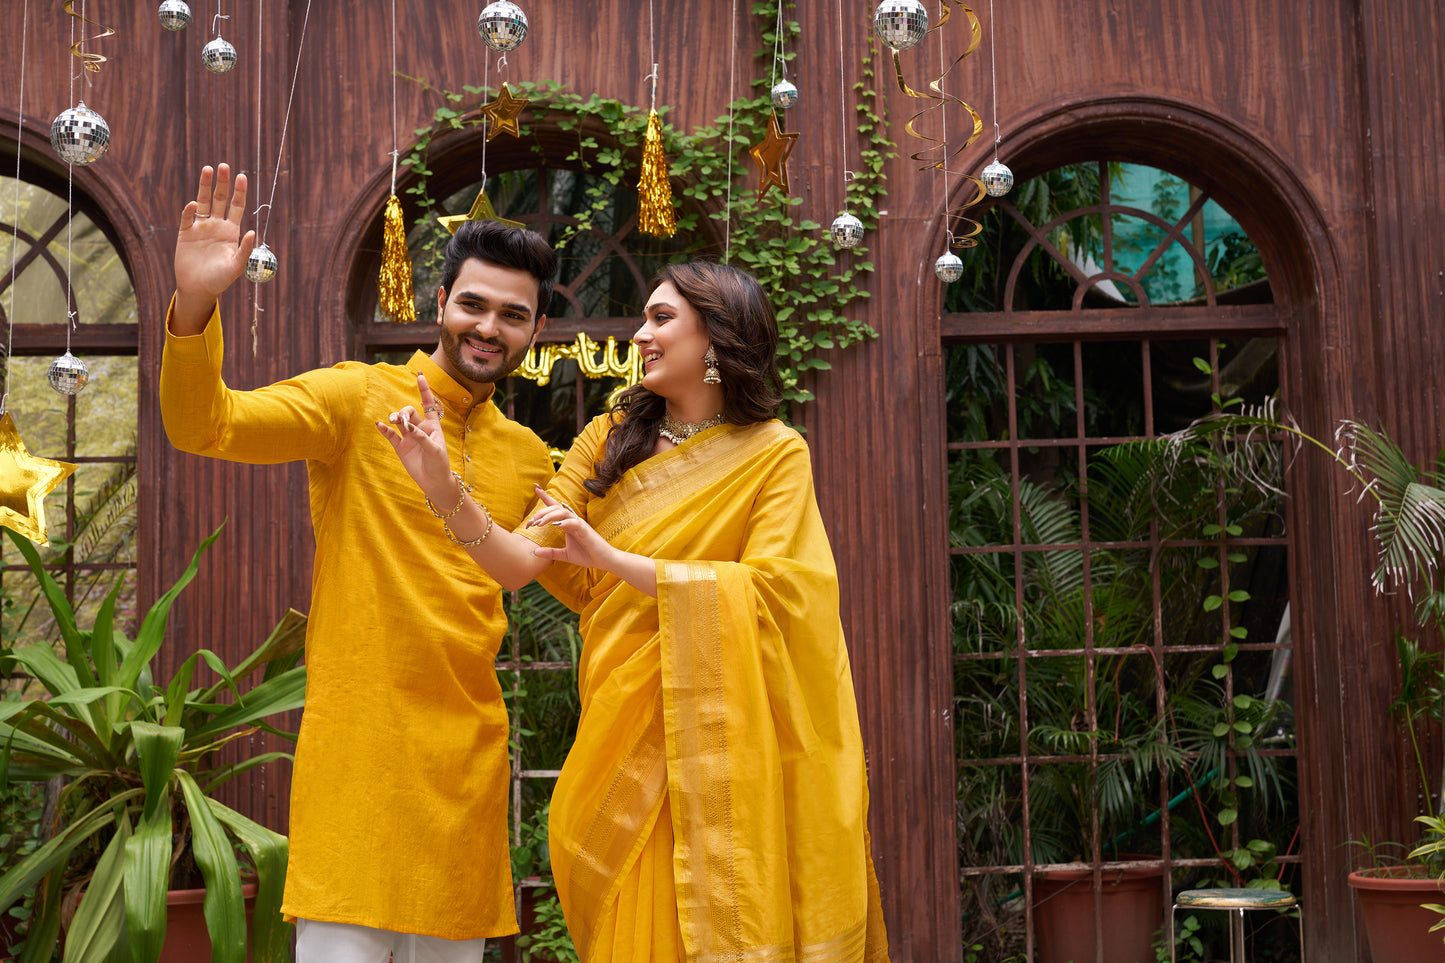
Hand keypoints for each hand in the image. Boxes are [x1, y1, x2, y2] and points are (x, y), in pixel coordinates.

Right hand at [172, 164, 255, 332]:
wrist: (198, 289)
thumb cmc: (220, 280)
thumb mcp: (236, 267)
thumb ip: (244, 251)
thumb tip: (252, 233)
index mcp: (231, 231)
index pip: (237, 206)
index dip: (240, 191)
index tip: (242, 176)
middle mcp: (216, 225)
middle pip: (220, 199)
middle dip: (222, 183)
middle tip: (224, 166)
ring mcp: (200, 227)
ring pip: (203, 201)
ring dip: (205, 186)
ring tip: (208, 169)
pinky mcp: (185, 233)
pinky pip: (187, 217)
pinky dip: (189, 210)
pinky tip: (193, 205)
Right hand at [375, 374, 453, 498]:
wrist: (433, 481)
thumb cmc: (439, 463)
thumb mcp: (434, 449)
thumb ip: (421, 437)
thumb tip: (407, 427)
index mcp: (432, 425)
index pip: (428, 404)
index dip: (424, 390)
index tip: (420, 375)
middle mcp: (420, 428)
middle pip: (409, 412)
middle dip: (404, 412)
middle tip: (401, 420)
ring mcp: (409, 437)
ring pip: (399, 422)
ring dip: (395, 418)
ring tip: (393, 420)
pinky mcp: (401, 447)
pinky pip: (391, 436)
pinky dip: (385, 430)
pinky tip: (379, 425)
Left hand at [528, 486, 617, 571]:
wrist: (604, 561)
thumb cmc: (587, 555)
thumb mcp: (565, 555)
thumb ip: (550, 552)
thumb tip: (533, 552)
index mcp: (568, 524)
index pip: (556, 507)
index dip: (546, 498)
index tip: (536, 488)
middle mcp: (573, 521)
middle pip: (556, 508)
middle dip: (542, 512)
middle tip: (531, 521)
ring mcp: (580, 525)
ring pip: (563, 512)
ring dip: (550, 516)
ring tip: (539, 523)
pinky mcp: (586, 531)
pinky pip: (575, 523)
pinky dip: (566, 522)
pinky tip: (557, 525)